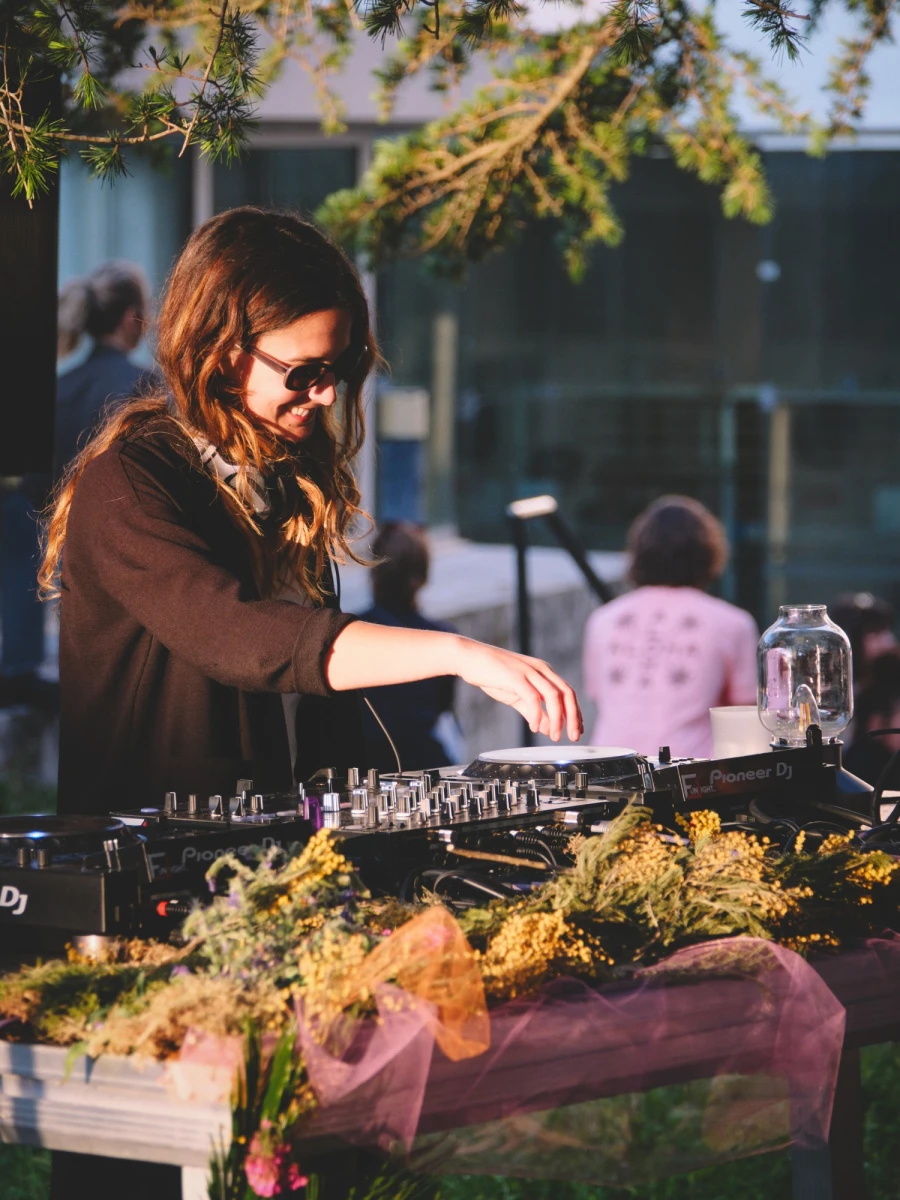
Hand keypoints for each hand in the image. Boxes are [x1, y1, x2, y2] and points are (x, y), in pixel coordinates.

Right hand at [453, 638, 582, 741]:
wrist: (469, 658)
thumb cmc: (492, 675)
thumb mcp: (517, 695)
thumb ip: (533, 711)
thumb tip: (547, 727)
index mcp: (543, 672)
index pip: (567, 693)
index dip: (575, 713)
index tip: (577, 730)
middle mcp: (541, 670)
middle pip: (567, 694)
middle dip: (573, 717)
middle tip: (573, 736)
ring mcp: (529, 672)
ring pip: (554, 696)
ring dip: (558, 718)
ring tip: (555, 736)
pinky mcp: (516, 677)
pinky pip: (533, 698)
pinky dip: (537, 714)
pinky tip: (534, 727)